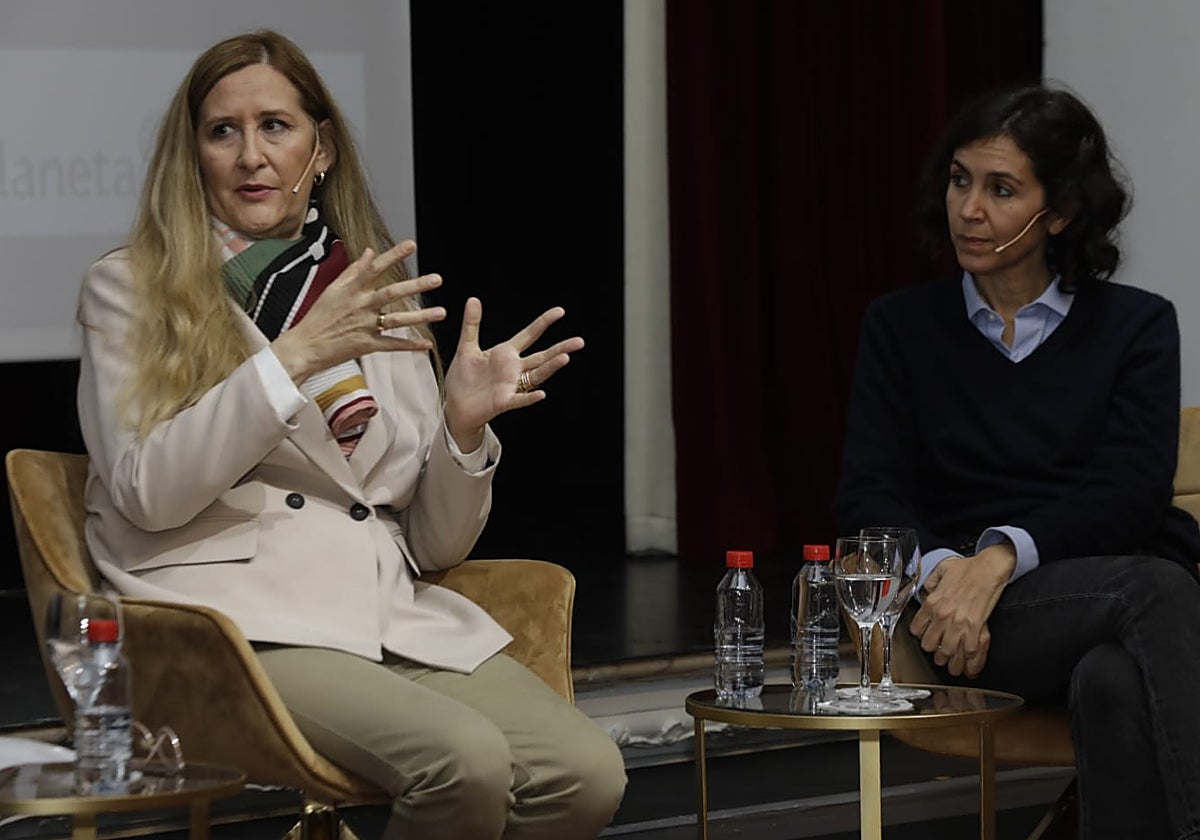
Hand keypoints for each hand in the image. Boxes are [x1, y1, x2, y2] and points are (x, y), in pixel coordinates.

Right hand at [271, 241, 446, 383]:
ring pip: (397, 319)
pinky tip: (426, 344)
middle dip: (416, 285)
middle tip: (437, 279)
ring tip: (441, 312)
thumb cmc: (317, 317)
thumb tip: (370, 252)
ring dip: (420, 316)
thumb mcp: (332, 289)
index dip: (394, 255)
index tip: (411, 245)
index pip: (376, 268)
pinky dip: (410, 345)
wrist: (305, 346)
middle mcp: (361, 305)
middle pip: (392, 293)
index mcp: (353, 290)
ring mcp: (365, 325)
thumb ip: (354, 271)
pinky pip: (392, 345)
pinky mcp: (366, 345)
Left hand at [442, 297, 584, 450]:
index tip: (560, 311)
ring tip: (565, 358)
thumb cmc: (463, 378)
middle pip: (542, 356)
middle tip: (579, 342)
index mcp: (506, 353)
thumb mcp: (466, 347)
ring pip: (536, 375)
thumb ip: (471, 325)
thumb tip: (473, 299)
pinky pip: (519, 399)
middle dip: (560, 348)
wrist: (456, 405)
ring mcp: (511, 385)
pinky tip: (541, 394)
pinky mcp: (503, 402)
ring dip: (551, 367)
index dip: (544, 323)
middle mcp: (513, 368)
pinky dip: (529, 397)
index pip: (529, 335)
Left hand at [909, 543, 1014, 677]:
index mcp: (932, 602)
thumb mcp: (940, 571)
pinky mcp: (977, 627)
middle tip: (938, 654)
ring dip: (950, 662)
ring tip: (952, 667)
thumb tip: (926, 590)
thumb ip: (930, 583)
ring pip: (948, 653)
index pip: (917, 630)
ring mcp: (959, 623)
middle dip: (934, 652)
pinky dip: (970, 661)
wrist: (988, 569)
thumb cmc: (968, 568)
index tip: (925, 638)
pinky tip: (970, 666)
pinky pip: (970, 651)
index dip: (920, 636)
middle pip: (930, 645)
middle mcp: (943, 615)